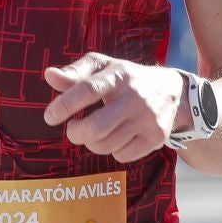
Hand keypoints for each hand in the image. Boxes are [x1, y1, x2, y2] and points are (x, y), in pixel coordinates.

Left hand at [42, 53, 188, 162]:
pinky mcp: (156, 137)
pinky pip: (122, 155)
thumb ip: (75, 72)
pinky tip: (115, 137)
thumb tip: (49, 75)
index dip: (65, 105)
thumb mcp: (103, 66)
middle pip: (95, 127)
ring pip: (106, 144)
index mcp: (118, 75)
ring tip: (93, 132)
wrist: (172, 90)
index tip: (50, 117)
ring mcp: (148, 119)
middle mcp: (135, 97)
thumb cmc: (126, 77)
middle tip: (72, 129)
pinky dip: (112, 150)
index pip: (88, 90)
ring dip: (91, 143)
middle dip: (75, 133)